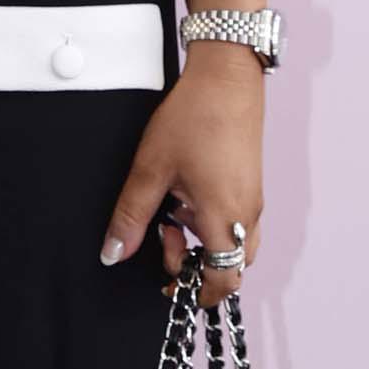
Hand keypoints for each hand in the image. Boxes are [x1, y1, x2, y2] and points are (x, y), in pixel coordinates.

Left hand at [100, 46, 265, 304]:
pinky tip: (185, 193)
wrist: (227, 76)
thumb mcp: (150, 170)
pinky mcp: (251, 184)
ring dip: (201, 241)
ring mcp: (253, 199)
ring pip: (234, 243)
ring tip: (171, 210)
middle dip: (195, 265)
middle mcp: (248, 214)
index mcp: (225, 217)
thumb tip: (114, 254)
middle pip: (231, 266)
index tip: (168, 286)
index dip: (197, 293)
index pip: (224, 279)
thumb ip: (131, 217)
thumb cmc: (193, 118)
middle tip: (163, 236)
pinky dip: (210, 222)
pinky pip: (236, 220)